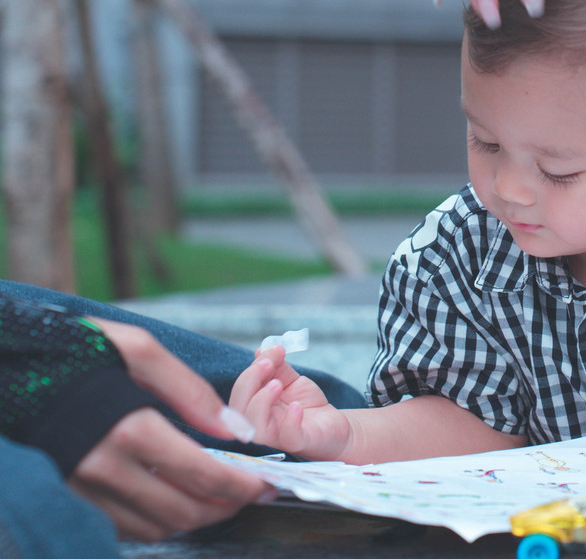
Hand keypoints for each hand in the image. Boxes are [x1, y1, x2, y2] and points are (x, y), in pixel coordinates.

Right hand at [69, 319, 269, 539]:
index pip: (202, 475)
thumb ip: (192, 392)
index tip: (267, 484)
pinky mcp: (67, 495)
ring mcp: (81, 488)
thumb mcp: (140, 351)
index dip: (243, 486)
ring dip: (193, 518)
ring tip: (218, 497)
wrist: (8, 368)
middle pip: (182, 511)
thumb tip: (236, 430)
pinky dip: (157, 520)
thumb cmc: (76, 350)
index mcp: (129, 429)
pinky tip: (174, 496)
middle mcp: (103, 468)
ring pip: (153, 527)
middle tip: (249, 494)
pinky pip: (122, 526)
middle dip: (225, 508)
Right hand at [229, 346, 350, 459]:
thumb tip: (262, 349)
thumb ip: (276, 366)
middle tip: (269, 364)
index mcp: (253, 408)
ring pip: (255, 428)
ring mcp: (277, 437)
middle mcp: (260, 425)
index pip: (240, 392)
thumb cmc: (306, 404)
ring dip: (261, 401)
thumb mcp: (290, 380)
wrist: (333, 423)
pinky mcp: (298, 443)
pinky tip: (296, 406)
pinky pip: (288, 437)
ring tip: (277, 384)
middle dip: (249, 382)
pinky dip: (290, 421)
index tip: (271, 352)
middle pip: (239, 409)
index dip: (250, 372)